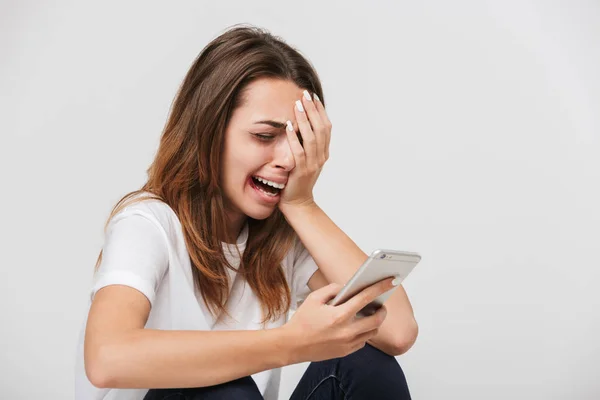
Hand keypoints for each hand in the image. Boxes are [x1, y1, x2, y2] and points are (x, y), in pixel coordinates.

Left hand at [278, 90, 331, 209]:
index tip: (312, 97)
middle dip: (313, 110)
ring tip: (297, 106)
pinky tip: (288, 125)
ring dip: (304, 120)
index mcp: (324, 152)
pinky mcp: (301, 171)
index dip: (320, 111)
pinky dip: (294, 137)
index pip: (326, 127)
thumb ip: (308, 144)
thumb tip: (303, 123)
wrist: (297, 203)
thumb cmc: (298, 180)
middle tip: (304, 95)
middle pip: (321, 129)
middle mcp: (321, 156)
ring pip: (311, 138)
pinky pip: (298, 151)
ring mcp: (312, 164)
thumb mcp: (307, 159)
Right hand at [282, 277, 394, 363]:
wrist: (292, 345)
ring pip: (372, 332)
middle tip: (380, 304)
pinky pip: (363, 342)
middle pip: (376, 319)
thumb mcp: (314, 298)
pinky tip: (357, 326)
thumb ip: (332, 289)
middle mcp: (346, 331)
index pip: (366, 298)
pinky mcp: (346, 352)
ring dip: (374, 322)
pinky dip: (364, 333)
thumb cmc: (302, 321)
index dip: (380, 287)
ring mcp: (347, 343)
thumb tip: (347, 287)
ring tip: (370, 314)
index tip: (390, 281)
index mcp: (339, 315)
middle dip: (382, 310)